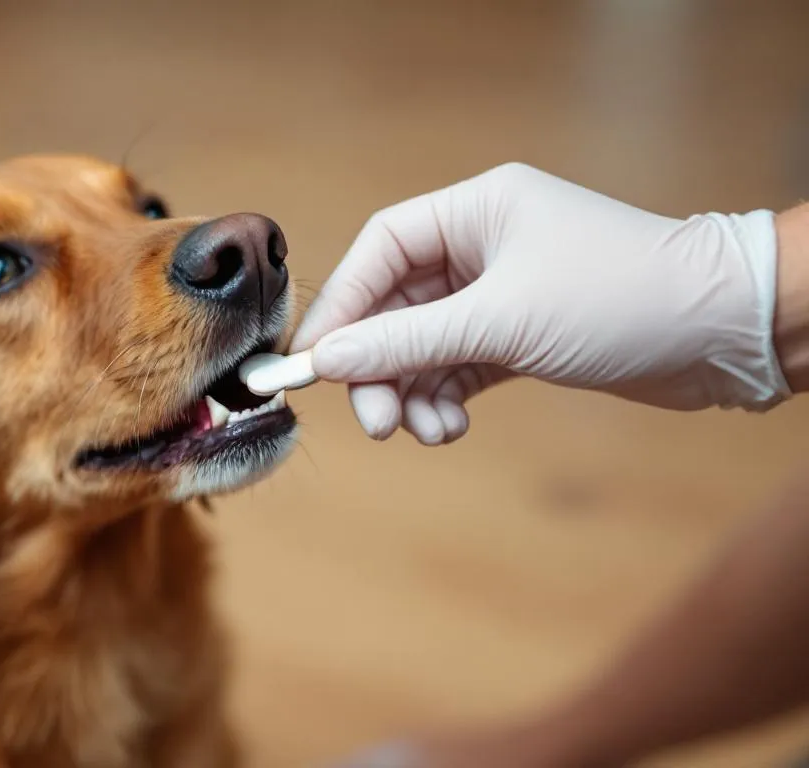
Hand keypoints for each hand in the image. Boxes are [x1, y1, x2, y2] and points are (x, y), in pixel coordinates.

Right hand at [290, 163, 789, 444]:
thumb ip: (406, 340)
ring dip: (413, 391)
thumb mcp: (500, 320)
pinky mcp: (521, 335)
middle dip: (380, 367)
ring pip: (424, 344)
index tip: (313, 361)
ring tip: (424, 432)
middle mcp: (483, 245)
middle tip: (374, 422)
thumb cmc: (620, 297)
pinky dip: (445, 398)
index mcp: (475, 210)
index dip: (341, 305)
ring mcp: (502, 291)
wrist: (722, 332)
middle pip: (396, 306)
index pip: (379, 250)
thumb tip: (327, 359)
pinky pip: (457, 366)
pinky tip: (450, 427)